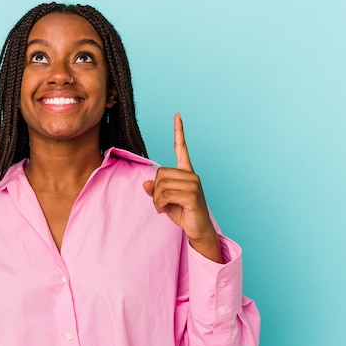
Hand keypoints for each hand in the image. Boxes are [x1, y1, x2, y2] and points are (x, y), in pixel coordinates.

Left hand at [143, 113, 222, 262]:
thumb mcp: (165, 201)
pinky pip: (165, 194)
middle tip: (160, 203)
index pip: (182, 149)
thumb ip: (155, 190)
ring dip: (156, 199)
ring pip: (161, 184)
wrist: (198, 230)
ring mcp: (193, 185)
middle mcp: (192, 175)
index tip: (177, 115)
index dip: (179, 132)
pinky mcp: (192, 196)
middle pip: (160, 173)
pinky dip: (159, 204)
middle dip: (155, 190)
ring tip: (163, 207)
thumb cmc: (183, 213)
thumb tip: (146, 183)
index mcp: (186, 173)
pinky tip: (164, 210)